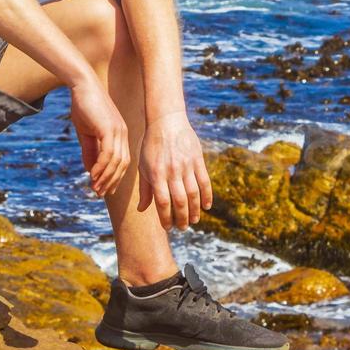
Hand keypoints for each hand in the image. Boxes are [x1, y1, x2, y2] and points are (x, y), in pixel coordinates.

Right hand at [70, 79, 129, 197]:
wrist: (82, 85)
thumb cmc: (84, 106)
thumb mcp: (86, 133)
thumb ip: (90, 150)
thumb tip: (90, 170)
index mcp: (120, 135)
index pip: (122, 161)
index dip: (115, 177)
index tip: (105, 190)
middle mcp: (122, 134)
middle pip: (123, 164)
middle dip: (112, 181)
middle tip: (99, 194)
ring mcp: (118, 131)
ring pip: (116, 161)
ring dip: (106, 177)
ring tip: (95, 188)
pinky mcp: (109, 128)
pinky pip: (108, 153)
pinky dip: (101, 166)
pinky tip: (93, 175)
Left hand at [137, 111, 212, 229]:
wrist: (166, 121)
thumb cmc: (151, 145)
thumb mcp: (143, 166)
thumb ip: (145, 189)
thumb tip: (142, 210)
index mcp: (156, 174)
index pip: (162, 203)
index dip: (166, 218)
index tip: (168, 228)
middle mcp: (172, 171)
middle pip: (180, 201)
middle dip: (182, 218)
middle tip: (183, 227)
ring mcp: (186, 165)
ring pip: (193, 194)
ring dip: (194, 210)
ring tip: (194, 220)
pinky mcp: (198, 160)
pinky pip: (205, 181)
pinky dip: (207, 195)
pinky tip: (206, 206)